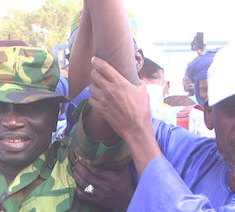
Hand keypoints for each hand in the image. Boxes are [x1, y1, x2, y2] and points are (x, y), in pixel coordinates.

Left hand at [73, 159, 133, 211]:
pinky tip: (75, 184)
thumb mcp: (124, 171)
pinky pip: (82, 196)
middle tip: (75, 163)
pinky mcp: (97, 201)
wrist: (129, 201)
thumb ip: (116, 162)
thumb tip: (111, 149)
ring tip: (74, 170)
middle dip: (78, 168)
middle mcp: (104, 186)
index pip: (94, 170)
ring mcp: (100, 194)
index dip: (85, 163)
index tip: (79, 158)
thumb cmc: (126, 183)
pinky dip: (77, 189)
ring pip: (83, 185)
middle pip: (86, 176)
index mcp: (111, 177)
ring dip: (76, 176)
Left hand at [88, 56, 161, 174]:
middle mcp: (109, 89)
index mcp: (120, 82)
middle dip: (95, 72)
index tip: (94, 59)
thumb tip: (138, 80)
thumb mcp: (143, 92)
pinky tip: (98, 99)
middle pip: (94, 75)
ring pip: (91, 87)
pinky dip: (93, 98)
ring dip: (94, 86)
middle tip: (97, 73)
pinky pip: (91, 100)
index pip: (104, 67)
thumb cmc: (142, 110)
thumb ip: (138, 83)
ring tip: (99, 88)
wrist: (135, 128)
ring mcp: (103, 100)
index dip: (97, 61)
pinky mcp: (100, 109)